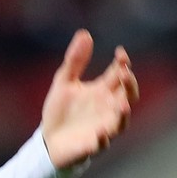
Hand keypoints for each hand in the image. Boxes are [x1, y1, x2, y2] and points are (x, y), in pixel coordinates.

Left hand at [41, 29, 139, 169]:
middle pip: (128, 95)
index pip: (119, 74)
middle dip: (129, 85)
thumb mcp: (64, 82)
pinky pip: (101, 143)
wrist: (47, 142)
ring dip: (123, 113)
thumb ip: (75, 61)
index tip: (120, 53)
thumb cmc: (60, 112)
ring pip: (121, 121)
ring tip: (122, 104)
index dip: (122, 63)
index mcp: (103, 91)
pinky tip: (100, 132)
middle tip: (124, 73)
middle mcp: (108, 108)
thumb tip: (84, 33)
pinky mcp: (92, 145)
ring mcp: (103, 127)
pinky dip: (102, 138)